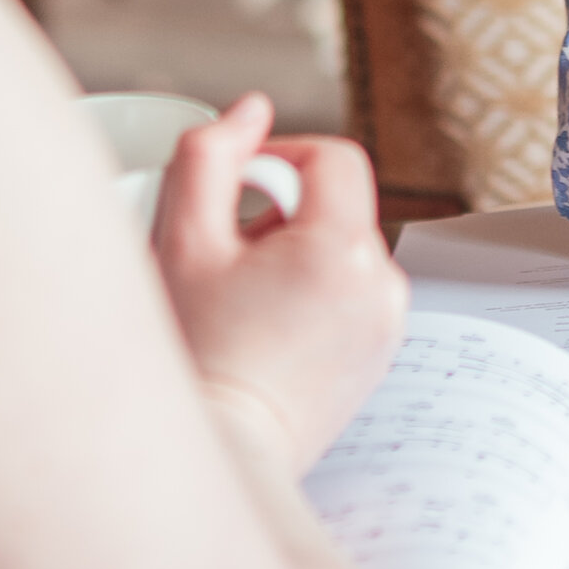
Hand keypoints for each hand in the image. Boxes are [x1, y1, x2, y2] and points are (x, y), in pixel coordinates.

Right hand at [151, 95, 407, 471]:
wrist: (218, 456)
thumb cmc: (194, 358)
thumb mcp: (181, 242)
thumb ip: (210, 157)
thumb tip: (251, 112)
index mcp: (341, 251)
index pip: (334, 157)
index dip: (281, 158)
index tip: (238, 192)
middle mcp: (381, 285)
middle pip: (338, 204)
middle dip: (283, 216)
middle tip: (231, 261)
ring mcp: (387, 324)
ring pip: (344, 248)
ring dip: (298, 255)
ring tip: (247, 302)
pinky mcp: (381, 354)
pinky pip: (353, 291)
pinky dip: (316, 294)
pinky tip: (269, 332)